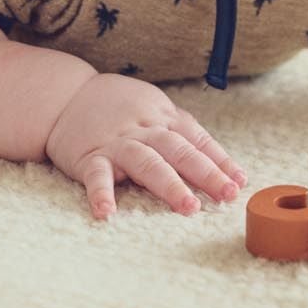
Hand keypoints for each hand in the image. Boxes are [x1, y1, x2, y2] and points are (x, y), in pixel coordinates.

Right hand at [44, 72, 247, 219]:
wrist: (68, 94)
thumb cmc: (121, 107)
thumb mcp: (156, 110)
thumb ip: (184, 134)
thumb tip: (223, 165)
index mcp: (163, 119)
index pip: (197, 140)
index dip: (220, 161)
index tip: (239, 182)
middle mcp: (144, 130)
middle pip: (178, 150)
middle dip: (204, 172)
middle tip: (225, 194)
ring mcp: (117, 143)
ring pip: (146, 161)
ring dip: (168, 184)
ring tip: (188, 207)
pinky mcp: (89, 156)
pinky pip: (96, 176)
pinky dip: (101, 194)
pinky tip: (107, 213)